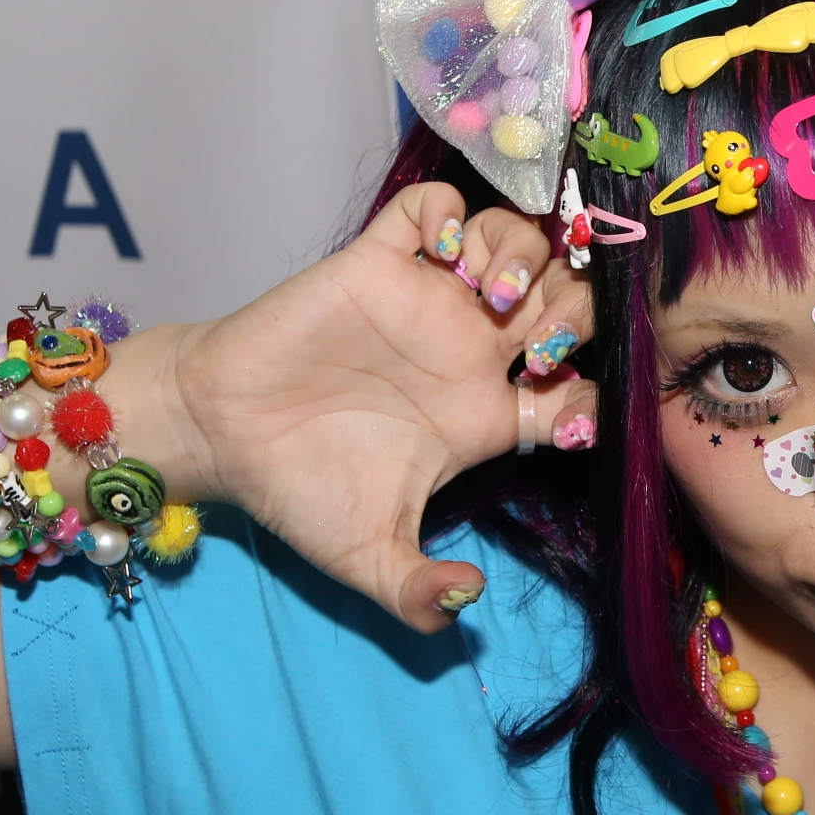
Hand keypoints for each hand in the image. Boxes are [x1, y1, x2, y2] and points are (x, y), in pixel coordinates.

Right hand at [139, 183, 598, 632]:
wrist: (218, 438)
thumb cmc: (296, 491)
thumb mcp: (367, 560)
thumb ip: (419, 593)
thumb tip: (467, 605)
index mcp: (486, 417)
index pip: (580, 392)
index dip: (595, 398)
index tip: (567, 417)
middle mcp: (471, 353)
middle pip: (568, 308)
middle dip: (578, 316)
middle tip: (538, 345)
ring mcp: (430, 302)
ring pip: (518, 246)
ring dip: (525, 260)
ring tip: (490, 297)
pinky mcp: (379, 261)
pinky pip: (434, 208)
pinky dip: (451, 215)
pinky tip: (438, 254)